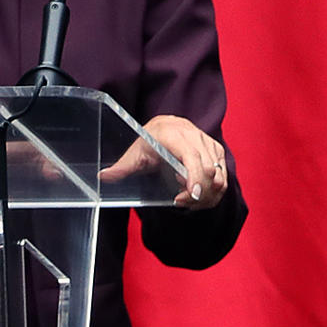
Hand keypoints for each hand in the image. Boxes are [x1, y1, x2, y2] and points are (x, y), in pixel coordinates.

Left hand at [102, 114, 227, 209]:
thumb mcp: (135, 153)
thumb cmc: (150, 140)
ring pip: (218, 175)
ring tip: (187, 199)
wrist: (168, 124)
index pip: (191, 156)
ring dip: (207, 194)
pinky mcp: (216, 151)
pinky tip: (196, 194)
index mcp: (173, 134)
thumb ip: (122, 166)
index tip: (192, 195)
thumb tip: (103, 177)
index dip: (195, 177)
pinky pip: (223, 175)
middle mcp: (193, 135)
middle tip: (181, 202)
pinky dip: (214, 191)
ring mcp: (208, 143)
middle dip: (198, 192)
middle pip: (208, 169)